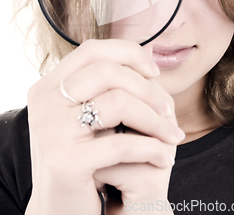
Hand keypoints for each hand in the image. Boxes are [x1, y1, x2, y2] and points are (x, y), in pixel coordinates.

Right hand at [25, 39, 183, 214]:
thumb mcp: (85, 114)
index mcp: (48, 86)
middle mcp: (44, 103)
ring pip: (118, 102)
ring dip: (155, 119)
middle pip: (107, 71)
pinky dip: (152, 148)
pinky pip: (122, 144)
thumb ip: (105, 85)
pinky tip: (164, 157)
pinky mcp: (65, 161)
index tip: (154, 72)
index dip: (128, 53)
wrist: (59, 211)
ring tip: (172, 134)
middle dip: (147, 88)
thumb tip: (150, 54)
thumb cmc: (81, 157)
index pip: (92, 50)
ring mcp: (51, 131)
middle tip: (168, 108)